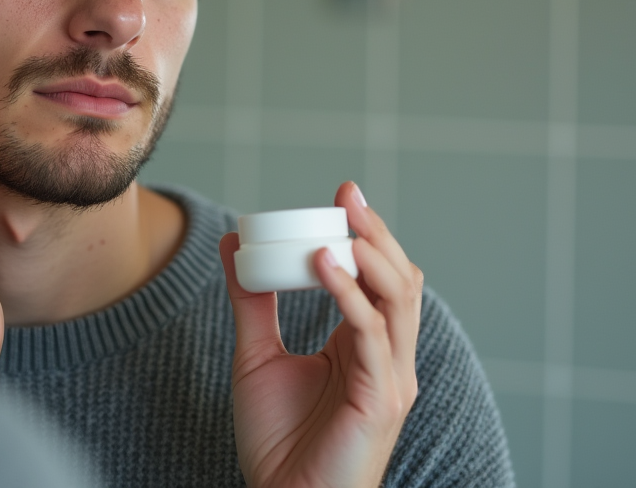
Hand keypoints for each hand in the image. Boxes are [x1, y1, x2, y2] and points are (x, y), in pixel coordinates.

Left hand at [218, 181, 422, 487]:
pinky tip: (322, 263)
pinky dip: (349, 294)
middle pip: (401, 280)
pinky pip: (370, 334)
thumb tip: (234, 246)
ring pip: (398, 300)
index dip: (367, 235)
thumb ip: (251, 303)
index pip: (381, 279)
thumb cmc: (277, 442)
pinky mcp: (381, 399)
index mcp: (365, 347)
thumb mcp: (257, 356)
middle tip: (348, 193)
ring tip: (342, 219)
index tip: (341, 194)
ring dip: (372, 253)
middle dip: (378, 232)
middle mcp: (388, 358)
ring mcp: (391, 378)